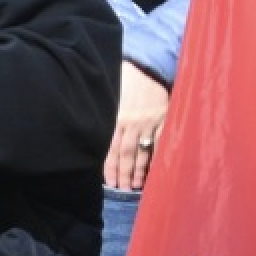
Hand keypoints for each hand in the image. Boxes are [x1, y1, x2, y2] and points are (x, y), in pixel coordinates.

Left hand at [103, 64, 170, 191]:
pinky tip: (153, 170)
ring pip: (141, 152)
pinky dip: (155, 158)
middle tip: (122, 189)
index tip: (109, 182)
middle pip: (125, 154)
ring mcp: (147, 123)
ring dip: (138, 170)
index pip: (110, 148)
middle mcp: (130, 123)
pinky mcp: (162, 121)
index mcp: (116, 117)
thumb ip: (105, 114)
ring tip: (135, 185)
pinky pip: (158, 143)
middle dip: (123, 173)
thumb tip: (94, 133)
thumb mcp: (111, 96)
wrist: (147, 66)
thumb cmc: (125, 79)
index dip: (109, 167)